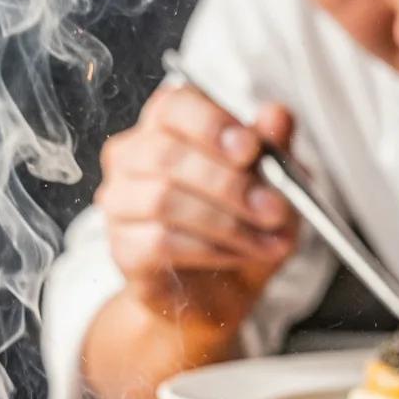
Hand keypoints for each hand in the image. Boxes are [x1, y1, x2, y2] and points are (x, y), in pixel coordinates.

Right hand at [95, 84, 297, 332]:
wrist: (221, 293)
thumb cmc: (243, 226)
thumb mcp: (274, 187)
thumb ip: (274, 150)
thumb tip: (277, 117)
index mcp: (167, 127)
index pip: (174, 106)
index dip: (212, 124)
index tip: (251, 149)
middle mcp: (133, 158)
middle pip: (167, 154)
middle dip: (229, 183)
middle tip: (274, 209)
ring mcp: (121, 204)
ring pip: (163, 200)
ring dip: (226, 222)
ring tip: (265, 239)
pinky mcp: (123, 248)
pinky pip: (160, 242)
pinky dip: (209, 249)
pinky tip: (237, 256)